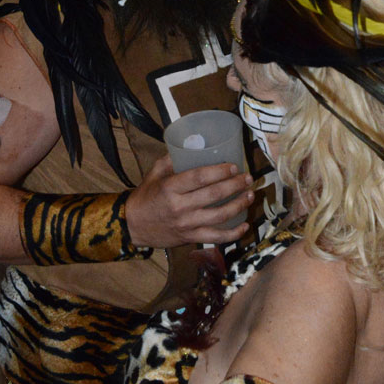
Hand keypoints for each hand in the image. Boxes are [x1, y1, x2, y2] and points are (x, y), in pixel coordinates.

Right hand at [125, 154, 252, 247]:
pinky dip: (232, 234)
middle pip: (214, 195)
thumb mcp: (154, 173)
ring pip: (219, 216)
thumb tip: (192, 145)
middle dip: (235, 186)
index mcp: (170, 188)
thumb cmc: (146, 196)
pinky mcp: (190, 237)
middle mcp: (179, 207)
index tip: (234, 166)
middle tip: (248, 178)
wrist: (133, 226)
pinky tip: (244, 226)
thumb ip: (172, 159)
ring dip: (238, 205)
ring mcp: (186, 224)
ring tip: (250, 195)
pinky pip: (215, 238)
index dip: (219, 171)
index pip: (199, 178)